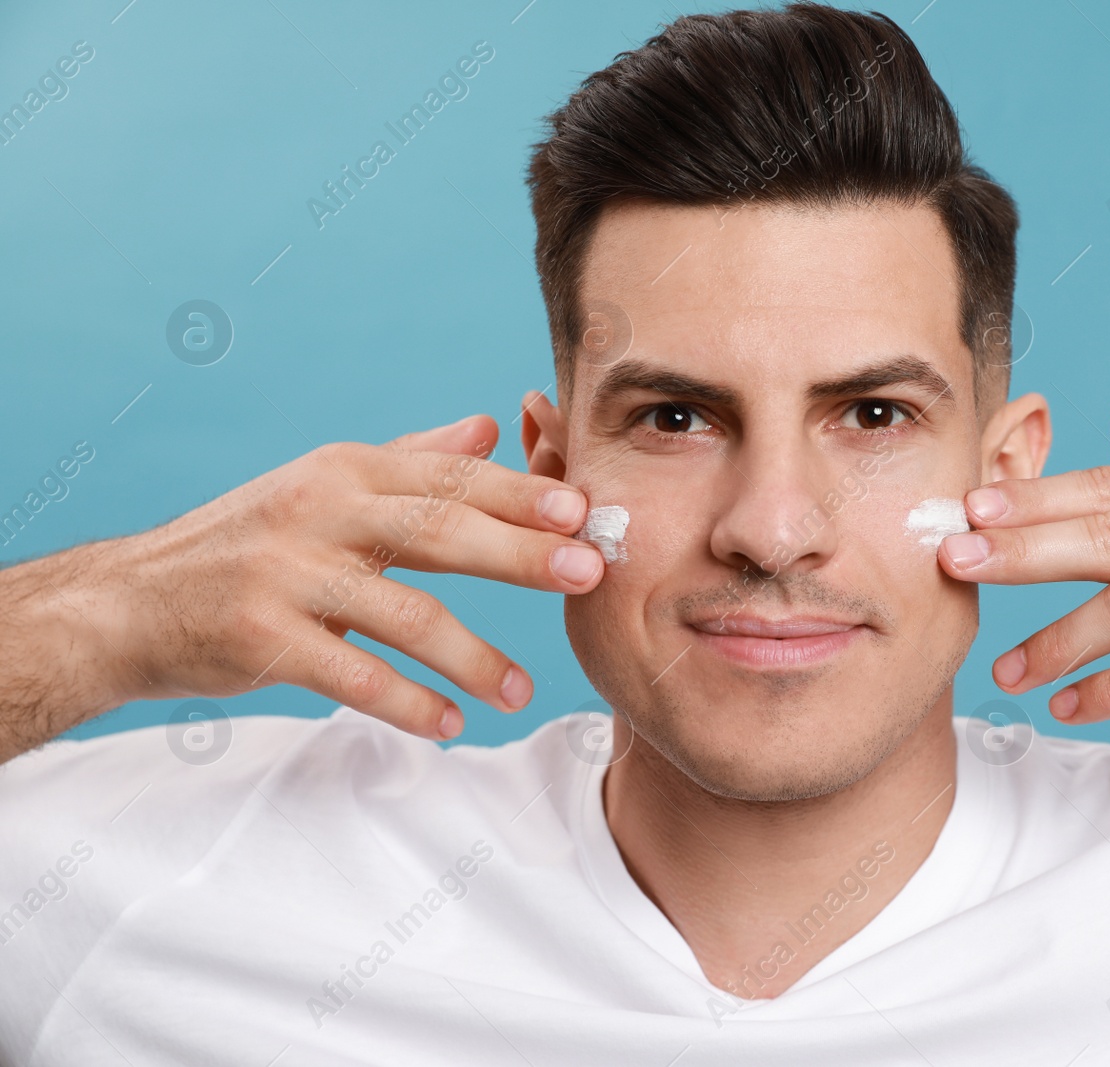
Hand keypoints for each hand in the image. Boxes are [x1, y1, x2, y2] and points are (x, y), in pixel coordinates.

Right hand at [12, 413, 603, 749]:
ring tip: (519, 692)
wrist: (126, 602)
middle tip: (589, 572)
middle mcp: (318, 512)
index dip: (520, 494)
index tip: (585, 511)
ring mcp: (286, 575)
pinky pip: (350, 675)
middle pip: (439, 530)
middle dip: (520, 552)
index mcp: (345, 470)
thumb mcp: (323, 487)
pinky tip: (447, 724)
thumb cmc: (245, 542)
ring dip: (471, 657)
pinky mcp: (259, 639)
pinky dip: (403, 702)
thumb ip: (410, 461)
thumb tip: (489, 425)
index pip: (450, 478)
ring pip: (403, 613)